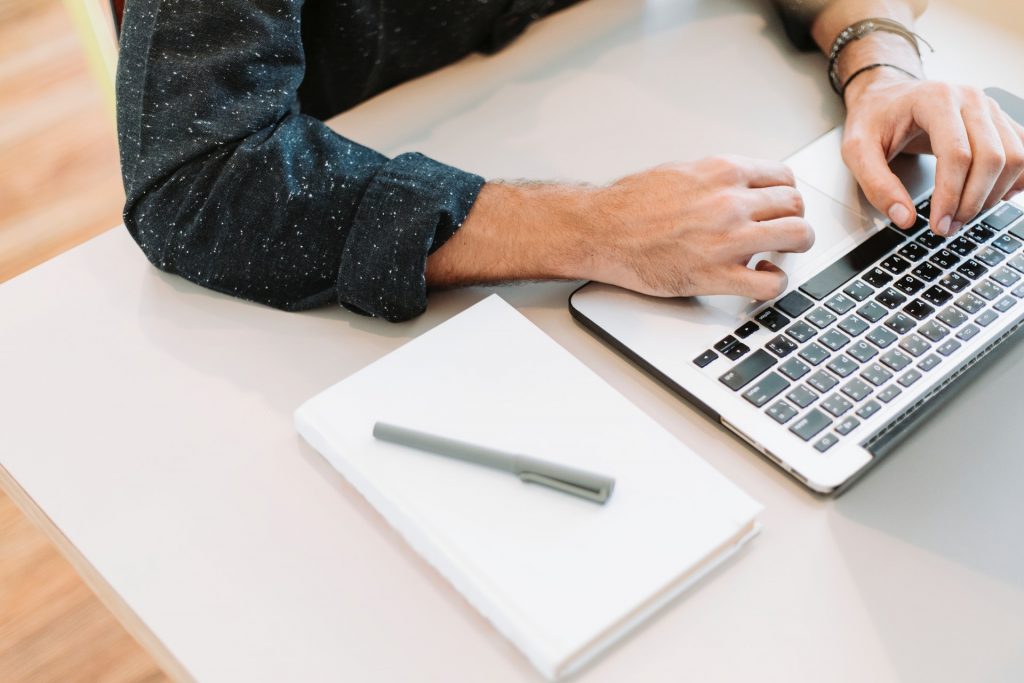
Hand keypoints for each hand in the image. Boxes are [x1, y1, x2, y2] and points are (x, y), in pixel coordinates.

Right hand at [584, 155, 813, 300]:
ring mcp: (728, 239)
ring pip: (797, 236)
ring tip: (778, 254)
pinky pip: (769, 283)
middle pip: (795, 205)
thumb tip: (739, 187)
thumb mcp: (681, 172)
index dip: (785, 195)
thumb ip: (717, 179)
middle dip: (792, 219)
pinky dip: (774, 282)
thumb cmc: (629, 205)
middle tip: (781, 231)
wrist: (602, 231)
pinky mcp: (717, 275)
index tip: (778, 207)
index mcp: (723, 172)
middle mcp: (731, 202)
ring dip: (794, 247)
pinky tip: (761, 277)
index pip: (783, 177)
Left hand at [842, 72, 1023, 236]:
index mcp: (936, 100)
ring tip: (962, 215)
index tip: (937, 224)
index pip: (957, 154)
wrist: (887, 95)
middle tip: (948, 227)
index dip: (951, 195)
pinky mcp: (999, 121)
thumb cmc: (873, 118)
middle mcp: (970, 100)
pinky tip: (989, 196)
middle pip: (992, 157)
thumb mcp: (856, 150)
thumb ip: (876, 185)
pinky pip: (1022, 152)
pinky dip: (1013, 180)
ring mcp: (989, 109)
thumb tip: (904, 218)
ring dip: (993, 194)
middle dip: (972, 201)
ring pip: (1014, 157)